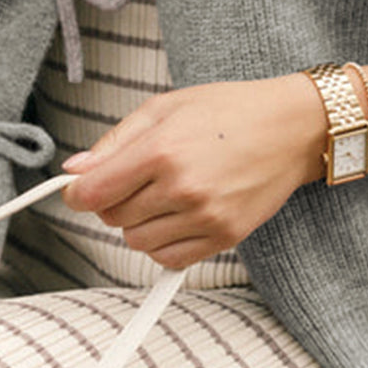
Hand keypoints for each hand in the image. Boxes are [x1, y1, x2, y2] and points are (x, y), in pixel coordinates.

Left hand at [60, 75, 324, 268]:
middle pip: (112, 219)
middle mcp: (181, 188)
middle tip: (136, 180)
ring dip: (139, 223)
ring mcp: (204, 216)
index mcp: (161, 150)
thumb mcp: (165, 108)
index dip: (77, 194)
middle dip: (114, 202)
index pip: (92, 194)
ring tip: (163, 195)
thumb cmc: (230, 111)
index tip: (80, 190)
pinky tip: (175, 218)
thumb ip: (115, 141)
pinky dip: (161, 244)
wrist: (292, 129)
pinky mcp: (223, 237)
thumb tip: (75, 171)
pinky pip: (168, 259)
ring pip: (136, 242)